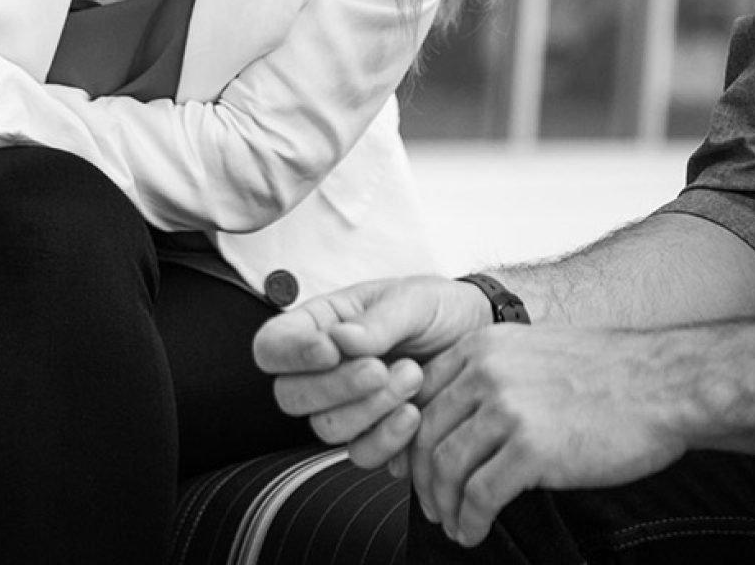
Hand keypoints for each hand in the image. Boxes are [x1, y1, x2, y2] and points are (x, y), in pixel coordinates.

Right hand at [254, 276, 488, 468]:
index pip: (271, 347)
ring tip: (412, 376)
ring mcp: (347, 407)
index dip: (290, 354)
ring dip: (369, 409)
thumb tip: (341, 340)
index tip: (330, 349)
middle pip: (291, 396)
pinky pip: (362, 454)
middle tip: (380, 367)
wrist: (482, 338)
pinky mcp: (376, 437)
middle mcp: (324, 370)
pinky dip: (387, 439)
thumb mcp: (412, 300)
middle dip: (336, 387)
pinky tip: (414, 413)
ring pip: (325, 428)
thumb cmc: (440, 310)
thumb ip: (377, 320)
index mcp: (320, 326)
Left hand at [406, 327, 690, 547]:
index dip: (411, 438)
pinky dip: (469, 520)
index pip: (421, 397)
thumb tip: (460, 415)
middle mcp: (485, 373)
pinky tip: (473, 532)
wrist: (667, 384)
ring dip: (443, 505)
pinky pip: (480, 494)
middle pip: (426, 434)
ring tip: (452, 524)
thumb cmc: (610, 373)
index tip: (415, 466)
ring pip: (447, 467)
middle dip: (422, 478)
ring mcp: (506, 409)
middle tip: (429, 504)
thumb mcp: (534, 351)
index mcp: (481, 347)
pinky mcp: (531, 449)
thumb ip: (492, 374)